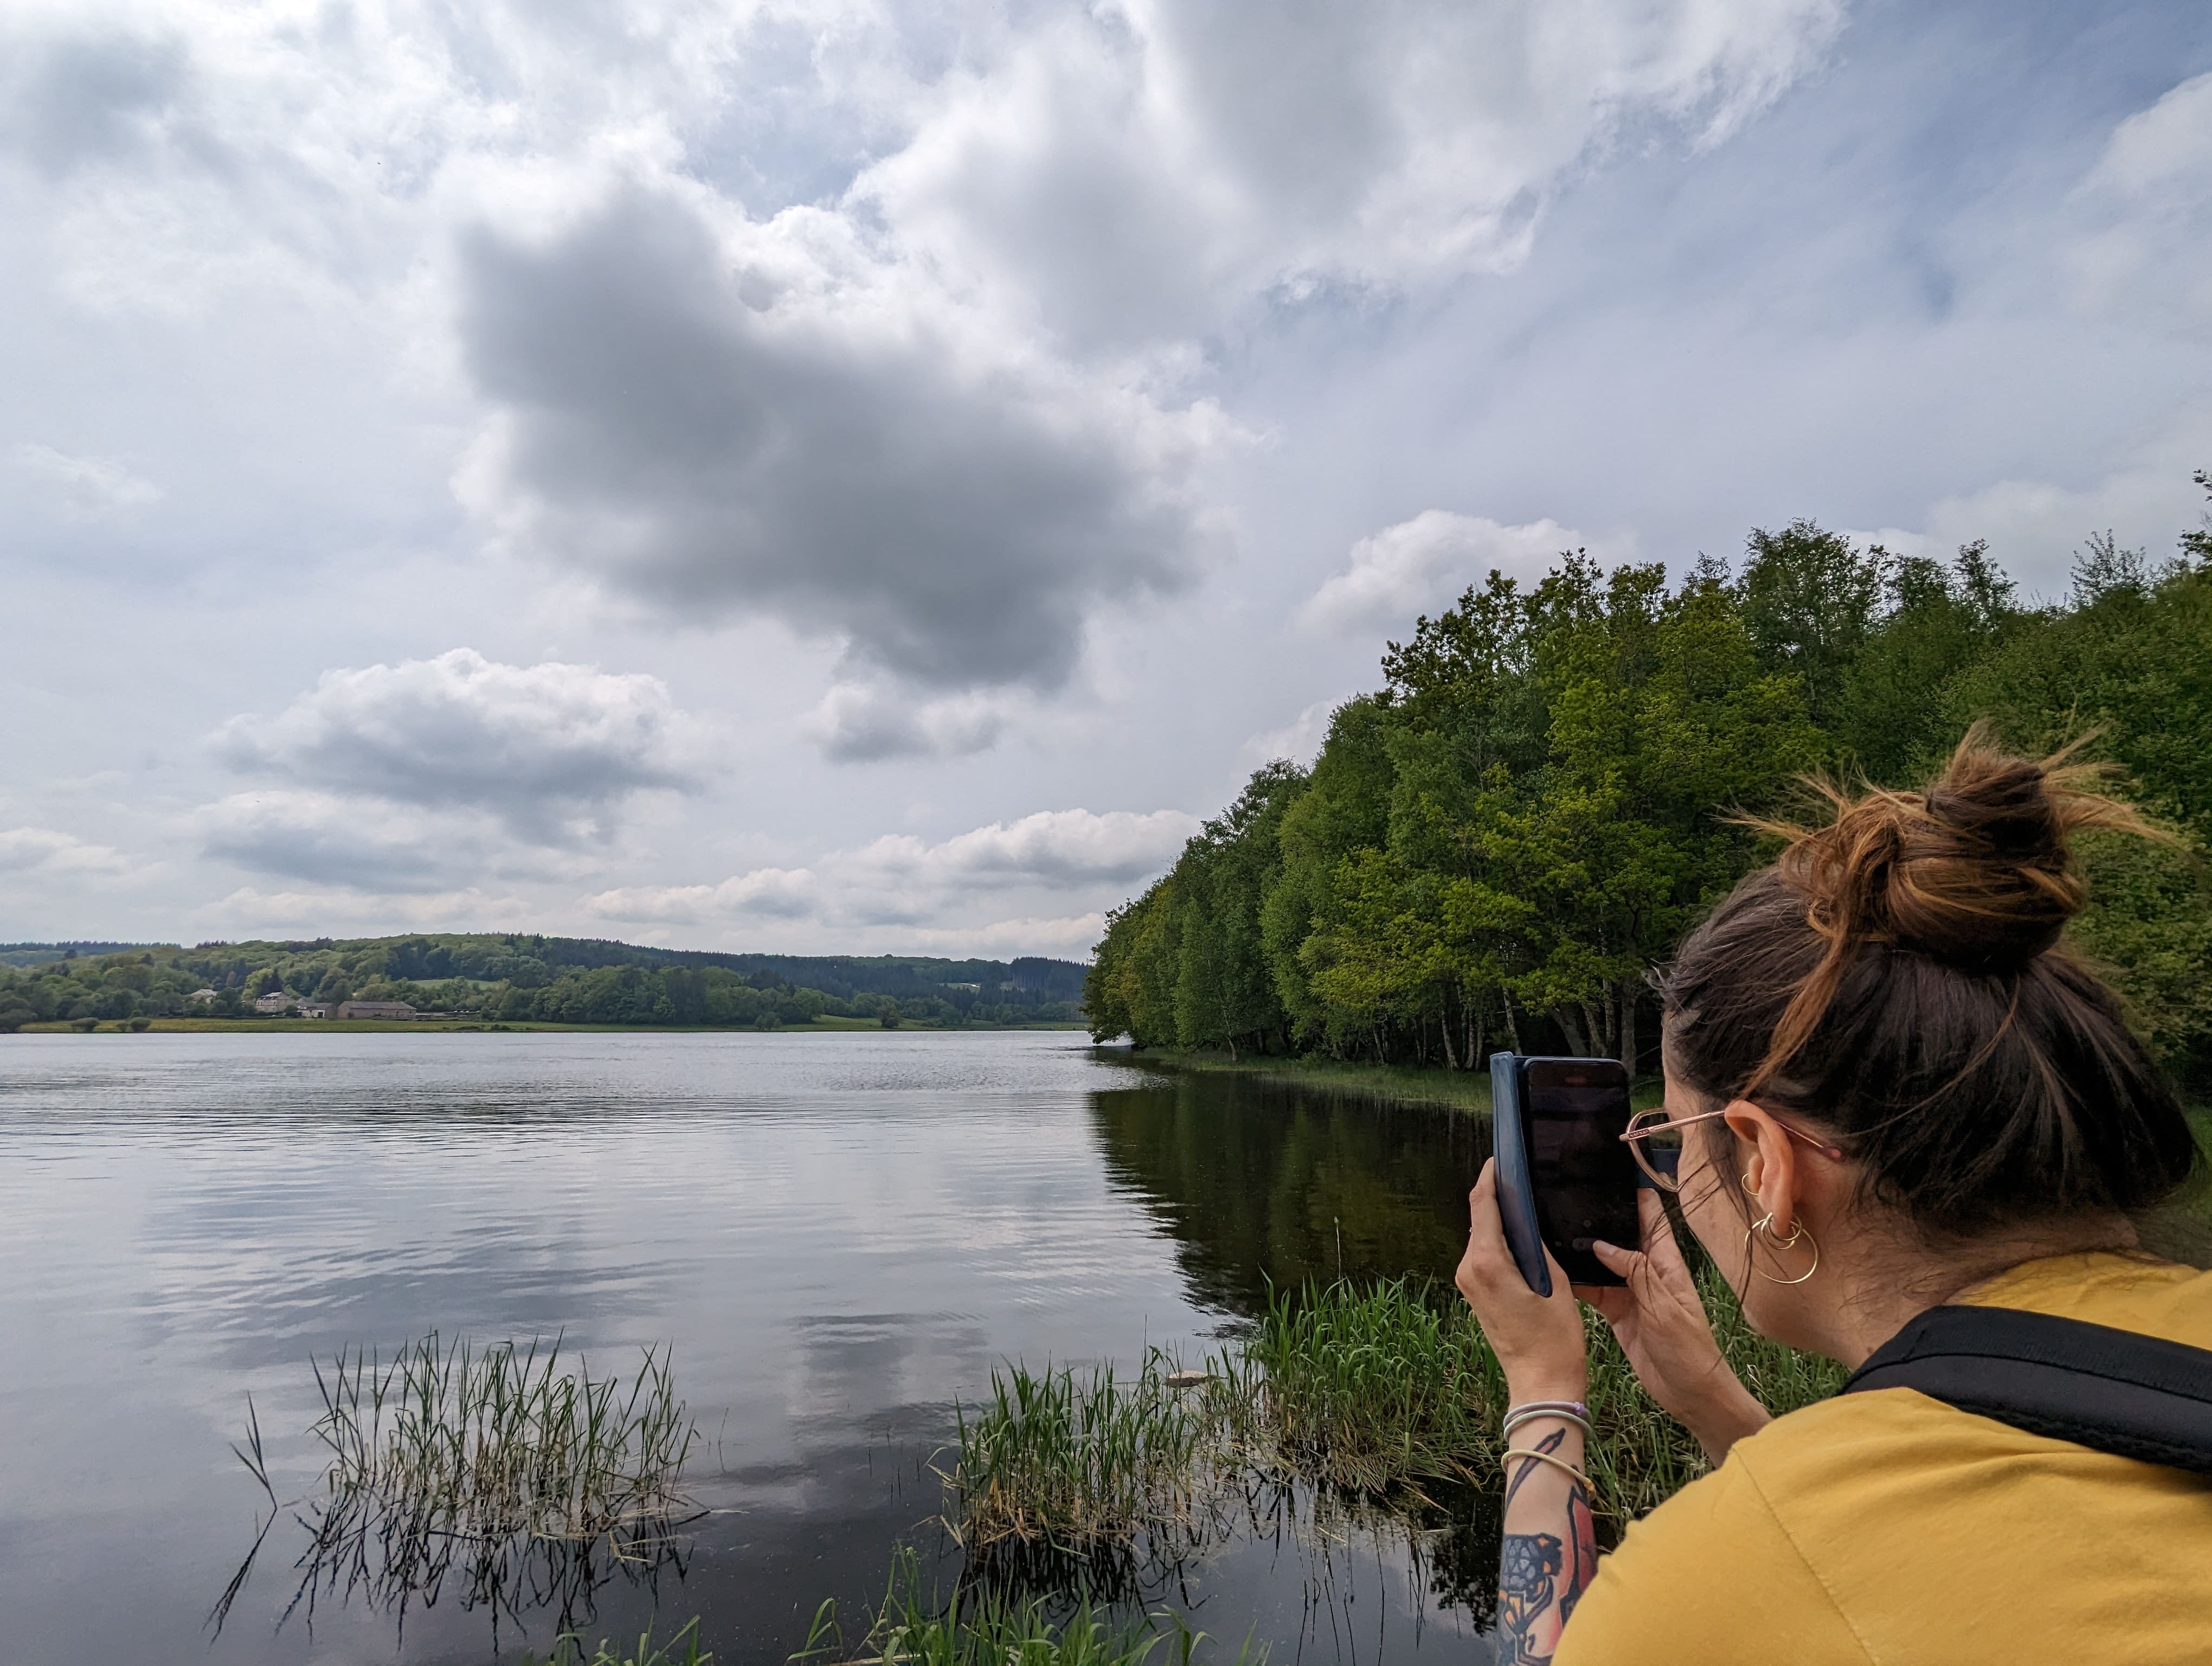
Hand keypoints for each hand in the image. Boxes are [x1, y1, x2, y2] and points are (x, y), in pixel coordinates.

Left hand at [1455, 1158, 1587, 1404]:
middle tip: (1519, 1173)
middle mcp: (1469, 1268)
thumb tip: (1528, 1217)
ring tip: (1524, 1198)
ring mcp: (1468, 1282)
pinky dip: (1497, 1239)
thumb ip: (1537, 1245)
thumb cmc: (1554, 1340)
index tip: (1500, 1157)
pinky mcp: (1474, 1292)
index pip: (1482, 1204)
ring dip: (1498, 1217)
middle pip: (1479, 1217)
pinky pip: (1483, 1254)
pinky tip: (1519, 1232)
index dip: (1490, 1176)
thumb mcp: (1557, 1283)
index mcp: (1486, 1261)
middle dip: (1496, 1194)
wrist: (1541, 1384)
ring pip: (1481, 1235)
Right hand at [1582, 1190, 1768, 1461]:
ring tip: (1552, 1227)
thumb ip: (1636, 1273)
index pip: (1652, 1219)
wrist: (1691, 1394)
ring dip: (1583, 1248)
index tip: (1609, 1171)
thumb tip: (1602, 1244)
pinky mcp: (1617, 1311)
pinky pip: (1594, 1288)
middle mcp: (1647, 1272)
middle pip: (1621, 1235)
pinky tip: (1556, 1269)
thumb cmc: (1689, 1350)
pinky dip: (1577, 1279)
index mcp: (1666, 1264)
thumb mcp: (1665, 1308)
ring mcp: (1630, 1291)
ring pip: (1603, 1260)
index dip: (1635, 1195)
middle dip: (1599, 1217)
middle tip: (1564, 1196)